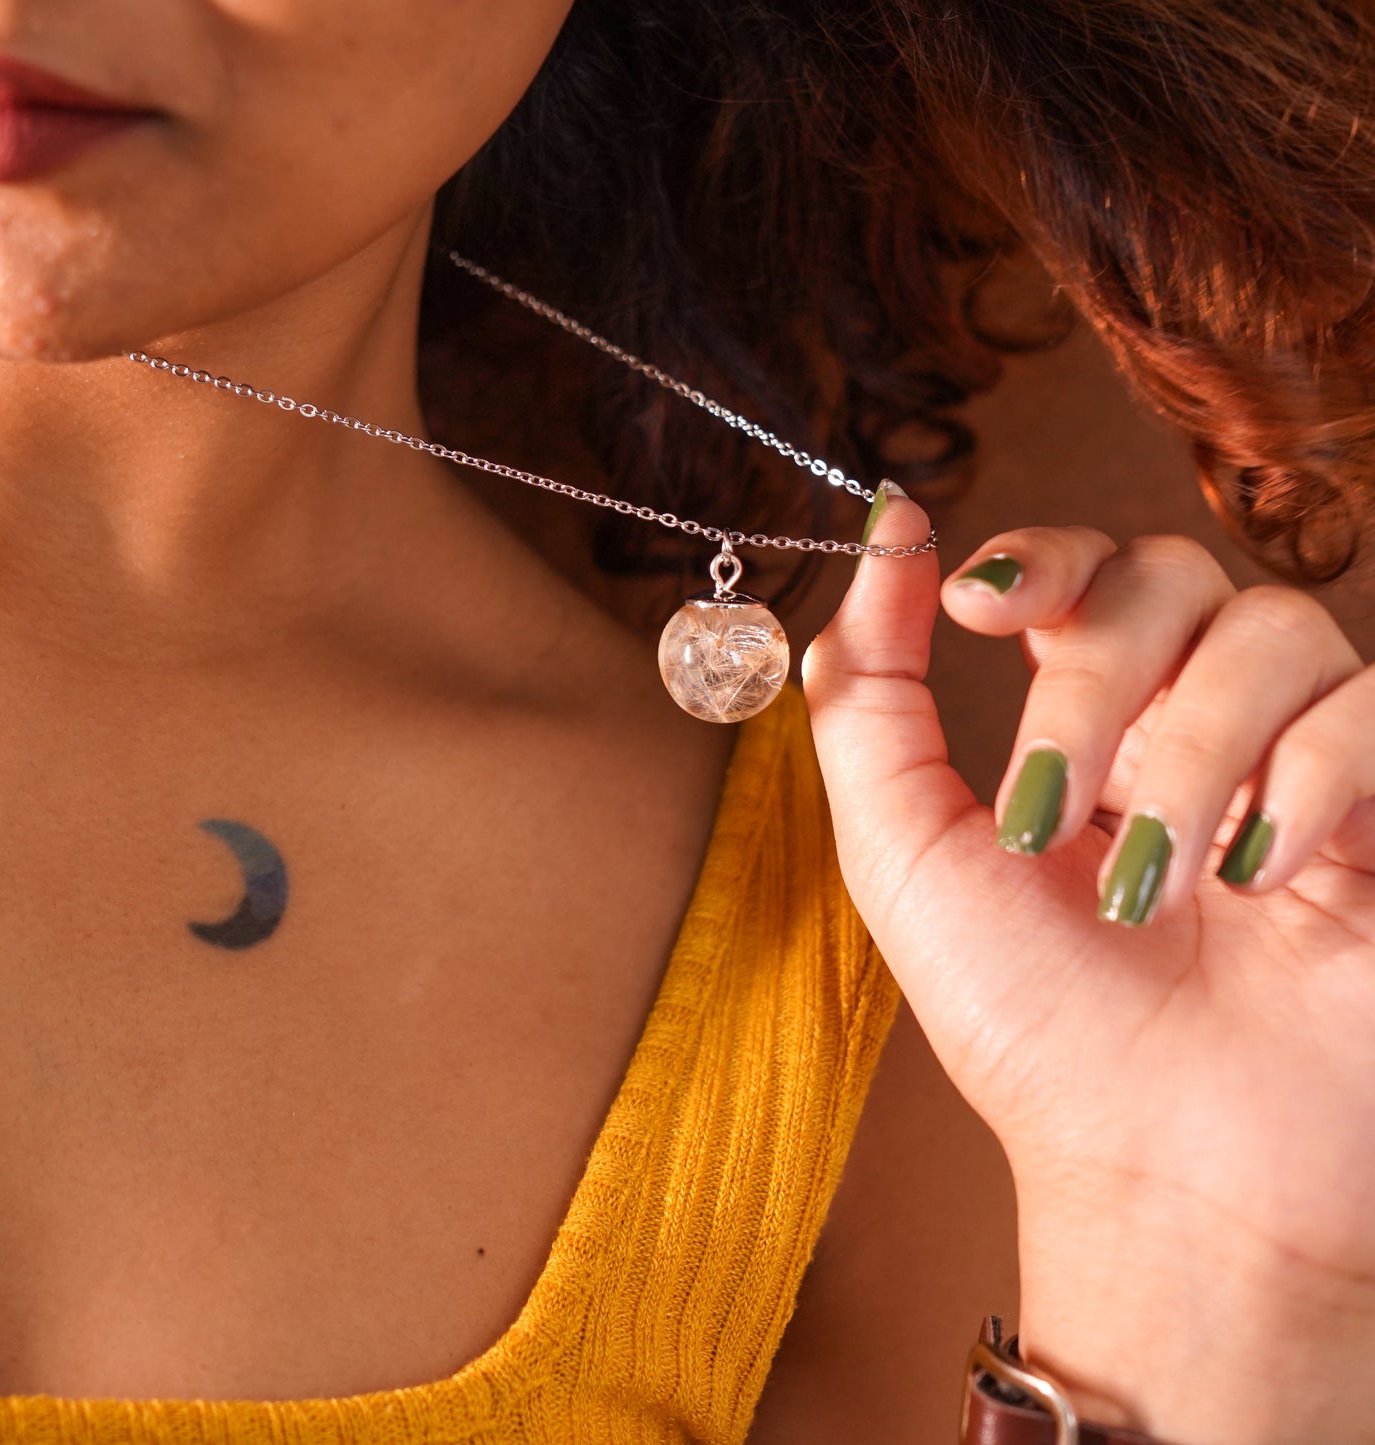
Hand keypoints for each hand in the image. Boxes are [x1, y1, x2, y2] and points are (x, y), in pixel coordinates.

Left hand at [803, 493, 1374, 1444]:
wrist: (1162, 1168)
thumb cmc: (1026, 1021)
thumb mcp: (903, 854)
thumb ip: (871, 697)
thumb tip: (884, 532)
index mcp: (1084, 721)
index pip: (1080, 567)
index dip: (1036, 555)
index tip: (970, 604)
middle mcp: (1192, 721)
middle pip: (1167, 577)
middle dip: (1090, 684)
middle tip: (1045, 815)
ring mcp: (1295, 757)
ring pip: (1273, 631)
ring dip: (1191, 751)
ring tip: (1152, 882)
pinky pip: (1371, 707)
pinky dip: (1307, 778)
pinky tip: (1260, 880)